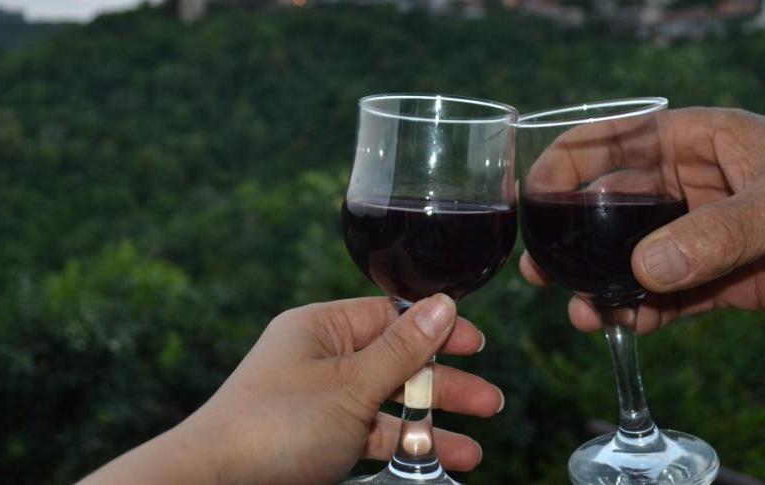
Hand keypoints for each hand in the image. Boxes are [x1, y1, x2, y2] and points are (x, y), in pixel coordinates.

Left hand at [80, 295, 502, 484]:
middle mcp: (319, 360)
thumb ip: (403, 349)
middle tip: (491, 402)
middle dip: (444, 384)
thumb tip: (442, 303)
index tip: (476, 343)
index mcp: (319, 327)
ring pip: (388, 406)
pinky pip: (370, 437)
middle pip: (396, 362)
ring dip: (430, 425)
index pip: (388, 315)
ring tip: (473, 449)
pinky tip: (437, 461)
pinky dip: (402, 448)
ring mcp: (318, 403)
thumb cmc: (274, 426)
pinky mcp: (317, 442)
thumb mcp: (351, 384)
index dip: (435, 328)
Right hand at [520, 107, 764, 332]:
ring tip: (583, 312)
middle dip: (572, 235)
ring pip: (633, 255)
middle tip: (541, 270)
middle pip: (611, 204)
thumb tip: (643, 269)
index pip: (611, 141)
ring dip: (603, 281)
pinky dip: (644, 311)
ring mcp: (704, 231)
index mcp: (696, 138)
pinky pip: (669, 294)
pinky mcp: (724, 277)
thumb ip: (716, 235)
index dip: (564, 165)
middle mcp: (689, 182)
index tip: (530, 199)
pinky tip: (626, 327)